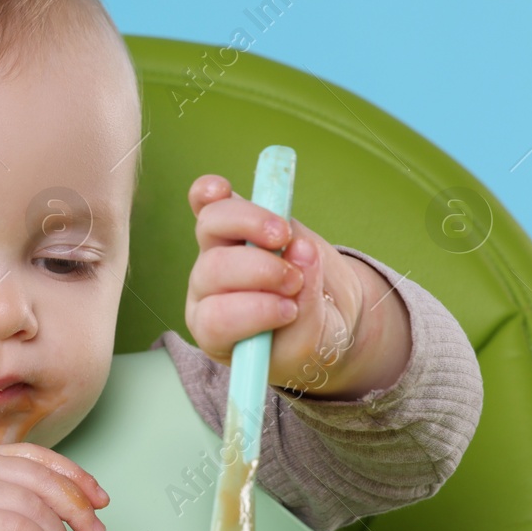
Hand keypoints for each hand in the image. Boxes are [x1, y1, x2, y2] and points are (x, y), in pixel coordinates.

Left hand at [185, 174, 410, 398]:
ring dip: (250, 224)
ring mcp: (216, 253)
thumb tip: (299, 250)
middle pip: (212, 269)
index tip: (290, 310)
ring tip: (285, 236)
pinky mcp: (233, 224)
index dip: (253, 311)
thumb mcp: (315, 341)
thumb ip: (306, 308)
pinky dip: (210, 192)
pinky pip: (208, 203)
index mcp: (216, 332)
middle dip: (258, 270)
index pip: (215, 320)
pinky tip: (220, 189)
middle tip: (294, 279)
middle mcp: (207, 291)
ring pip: (212, 226)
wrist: (324, 310)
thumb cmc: (311, 335)